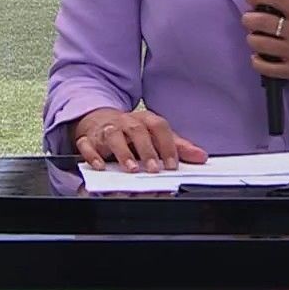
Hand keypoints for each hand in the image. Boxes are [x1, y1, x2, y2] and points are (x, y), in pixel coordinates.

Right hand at [72, 108, 207, 172]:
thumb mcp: (155, 137)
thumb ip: (178, 147)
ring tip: (131, 169)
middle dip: (146, 150)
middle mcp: (126, 122)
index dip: (167, 145)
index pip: (159, 127)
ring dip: (122, 152)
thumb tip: (201, 157)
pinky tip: (99, 167)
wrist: (99, 120)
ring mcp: (106, 129)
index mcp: (144, 120)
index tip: (172, 165)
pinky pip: (87, 144)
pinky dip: (92, 155)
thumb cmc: (131, 131)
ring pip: (113, 135)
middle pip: (137, 130)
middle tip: (153, 169)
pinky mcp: (88, 138)